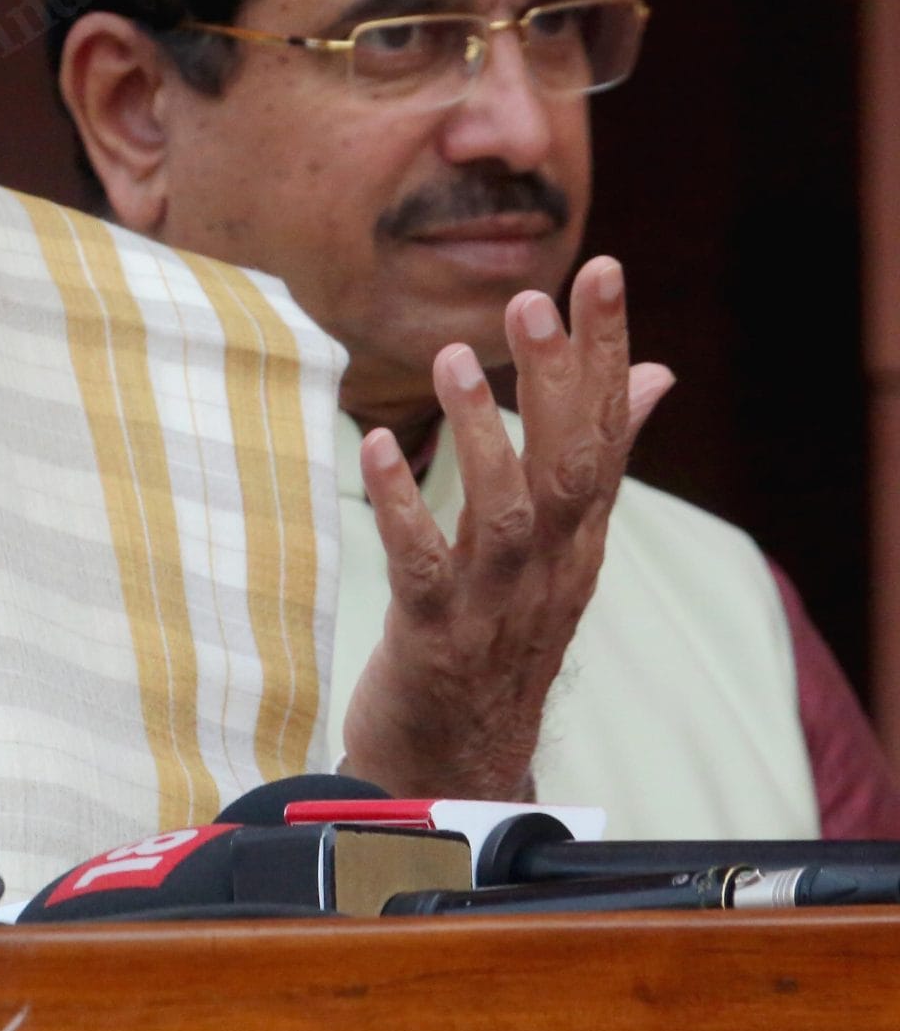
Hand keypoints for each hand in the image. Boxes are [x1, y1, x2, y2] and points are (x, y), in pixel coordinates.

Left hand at [341, 255, 673, 799]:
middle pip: (569, 461)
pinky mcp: (437, 634)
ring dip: (480, 432)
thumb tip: (654, 373)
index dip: (607, 350)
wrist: (459, 760)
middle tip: (532, 298)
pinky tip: (377, 445)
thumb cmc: (502, 632)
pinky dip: (402, 504)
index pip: (606, 428)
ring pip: (504, 509)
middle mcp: (552, 563)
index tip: (603, 270)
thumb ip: (600, 457)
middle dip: (554, 376)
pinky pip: (422, 563)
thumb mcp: (561, 542)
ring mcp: (498, 602)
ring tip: (451, 358)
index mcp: (581, 535)